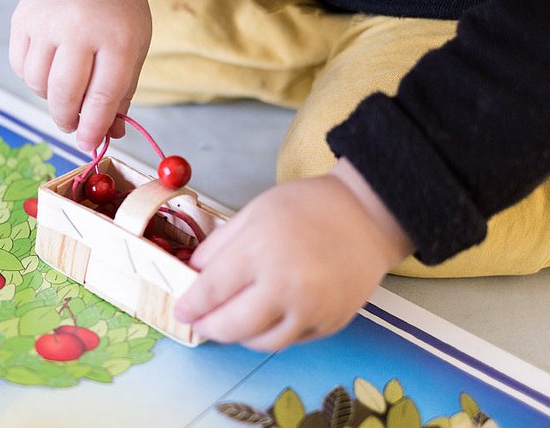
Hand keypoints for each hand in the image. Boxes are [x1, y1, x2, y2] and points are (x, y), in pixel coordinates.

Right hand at [9, 0, 151, 150]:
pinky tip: (49, 68)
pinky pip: (21, 67)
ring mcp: (46, 21)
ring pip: (38, 84)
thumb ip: (122, 92)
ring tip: (64, 88)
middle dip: (68, 120)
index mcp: (117, 37)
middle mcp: (79, 28)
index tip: (89, 143)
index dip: (94, 127)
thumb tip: (109, 134)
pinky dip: (33, 77)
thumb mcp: (134, 46)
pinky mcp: (22, 19)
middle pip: (65, 94)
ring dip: (50, 97)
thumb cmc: (117, 12)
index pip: (102, 97)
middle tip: (72, 125)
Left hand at [173, 158, 413, 349]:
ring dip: (238, 336)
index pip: (211, 291)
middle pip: (232, 326)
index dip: (190, 305)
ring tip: (230, 322)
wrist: (369, 214)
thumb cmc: (309, 206)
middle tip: (199, 323)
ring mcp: (311, 309)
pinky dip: (272, 333)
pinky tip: (265, 317)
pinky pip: (291, 340)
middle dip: (208, 327)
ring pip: (261, 343)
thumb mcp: (254, 212)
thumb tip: (193, 275)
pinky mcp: (330, 323)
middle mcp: (285, 286)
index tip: (180, 310)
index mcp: (259, 252)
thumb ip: (219, 246)